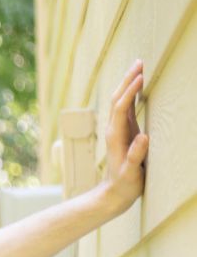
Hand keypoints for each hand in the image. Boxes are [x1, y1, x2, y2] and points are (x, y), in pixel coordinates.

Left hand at [102, 59, 149, 213]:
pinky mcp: (124, 133)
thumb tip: (143, 137)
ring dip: (129, 84)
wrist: (113, 194)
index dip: (130, 91)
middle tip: (139, 62)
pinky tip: (138, 88)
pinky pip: (127, 109)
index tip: (140, 76)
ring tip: (139, 68)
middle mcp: (114, 130)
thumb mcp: (131, 173)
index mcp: (115, 136)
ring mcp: (118, 130)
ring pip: (121, 101)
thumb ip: (136, 156)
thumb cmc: (124, 185)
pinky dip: (132, 95)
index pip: (121, 107)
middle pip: (118, 99)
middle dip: (128, 80)